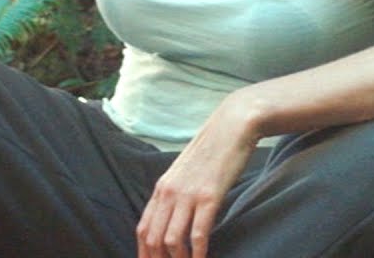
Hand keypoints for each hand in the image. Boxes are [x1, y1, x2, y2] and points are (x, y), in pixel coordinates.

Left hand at [136, 96, 259, 257]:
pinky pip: (197, 232)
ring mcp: (188, 195)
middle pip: (153, 237)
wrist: (230, 128)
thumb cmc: (211, 152)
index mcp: (161, 188)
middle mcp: (169, 192)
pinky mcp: (209, 196)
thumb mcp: (184, 174)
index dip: (144, 252)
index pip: (143, 228)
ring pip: (172, 239)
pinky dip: (197, 252)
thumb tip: (172, 219)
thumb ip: (176, 195)